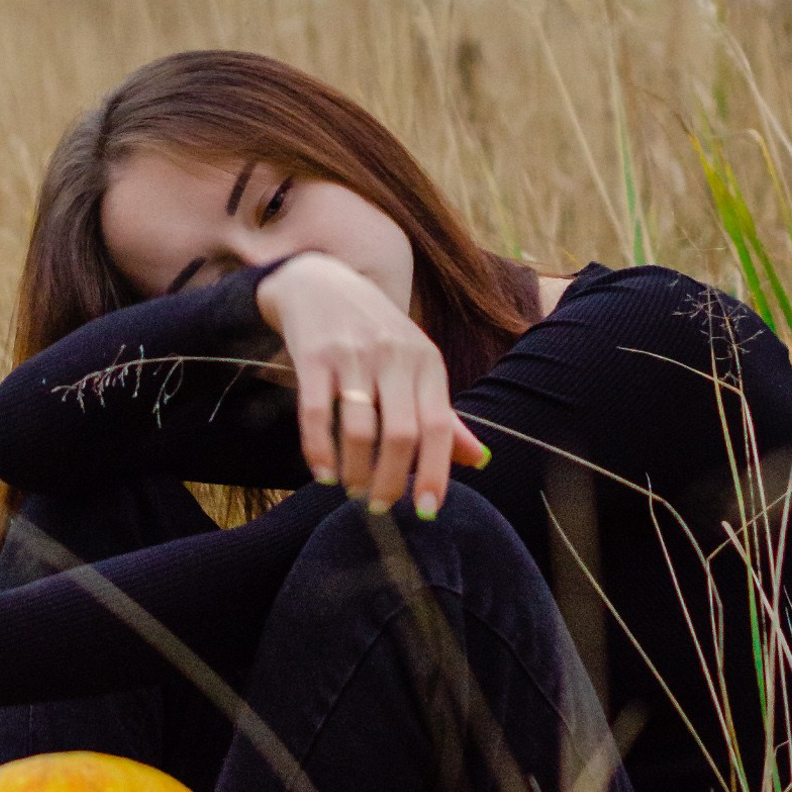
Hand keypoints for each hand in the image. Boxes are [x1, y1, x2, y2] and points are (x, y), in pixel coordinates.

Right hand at [255, 252, 488, 514]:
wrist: (321, 282)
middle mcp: (394, 356)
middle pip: (401, 434)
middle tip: (380, 506)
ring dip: (356, 471)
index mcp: (427, 361)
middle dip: (391, 481)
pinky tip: (322, 473)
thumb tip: (478, 461)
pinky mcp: (313, 356)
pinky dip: (319, 451)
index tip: (427, 510)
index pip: (439, 426)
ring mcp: (353, 355)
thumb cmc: (376, 334)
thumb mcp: (416, 365)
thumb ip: (442, 414)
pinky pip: (316, 414)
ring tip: (352, 489)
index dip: (435, 472)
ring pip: (360, 430)